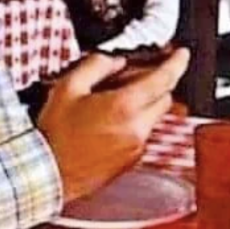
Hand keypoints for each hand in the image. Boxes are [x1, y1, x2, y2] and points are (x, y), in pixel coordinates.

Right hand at [37, 47, 189, 200]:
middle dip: (155, 84)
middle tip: (132, 78)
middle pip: (164, 98)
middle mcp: (137, 128)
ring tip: (112, 103)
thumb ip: (96, 66)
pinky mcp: (131, 161)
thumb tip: (115, 62)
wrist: (47, 174)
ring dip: (143, 105)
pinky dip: (134, 124)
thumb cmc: (54, 135)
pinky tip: (108, 123)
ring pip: (154, 117)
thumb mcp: (68, 87)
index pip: (164, 79)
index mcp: (124, 107)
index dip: (177, 62)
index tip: (182, 54)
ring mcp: (136, 147)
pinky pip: (142, 134)